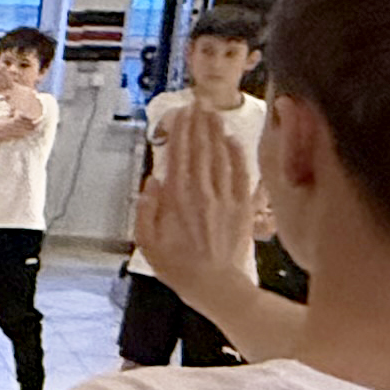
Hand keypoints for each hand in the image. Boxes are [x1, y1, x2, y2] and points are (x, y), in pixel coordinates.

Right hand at [134, 113, 263, 284]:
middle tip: (198, 103)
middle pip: (201, 149)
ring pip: (220, 155)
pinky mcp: (243, 206)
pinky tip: (232, 139)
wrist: (218, 286)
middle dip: (199, 123)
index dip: (181, 131)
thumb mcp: (148, 245)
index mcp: (177, 200)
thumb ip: (146, 212)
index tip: (181, 113)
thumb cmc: (180, 269)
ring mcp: (225, 197)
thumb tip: (151, 183)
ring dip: (216, 131)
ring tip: (212, 112)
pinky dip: (236, 153)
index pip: (179, 155)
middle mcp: (202, 192)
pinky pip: (240, 172)